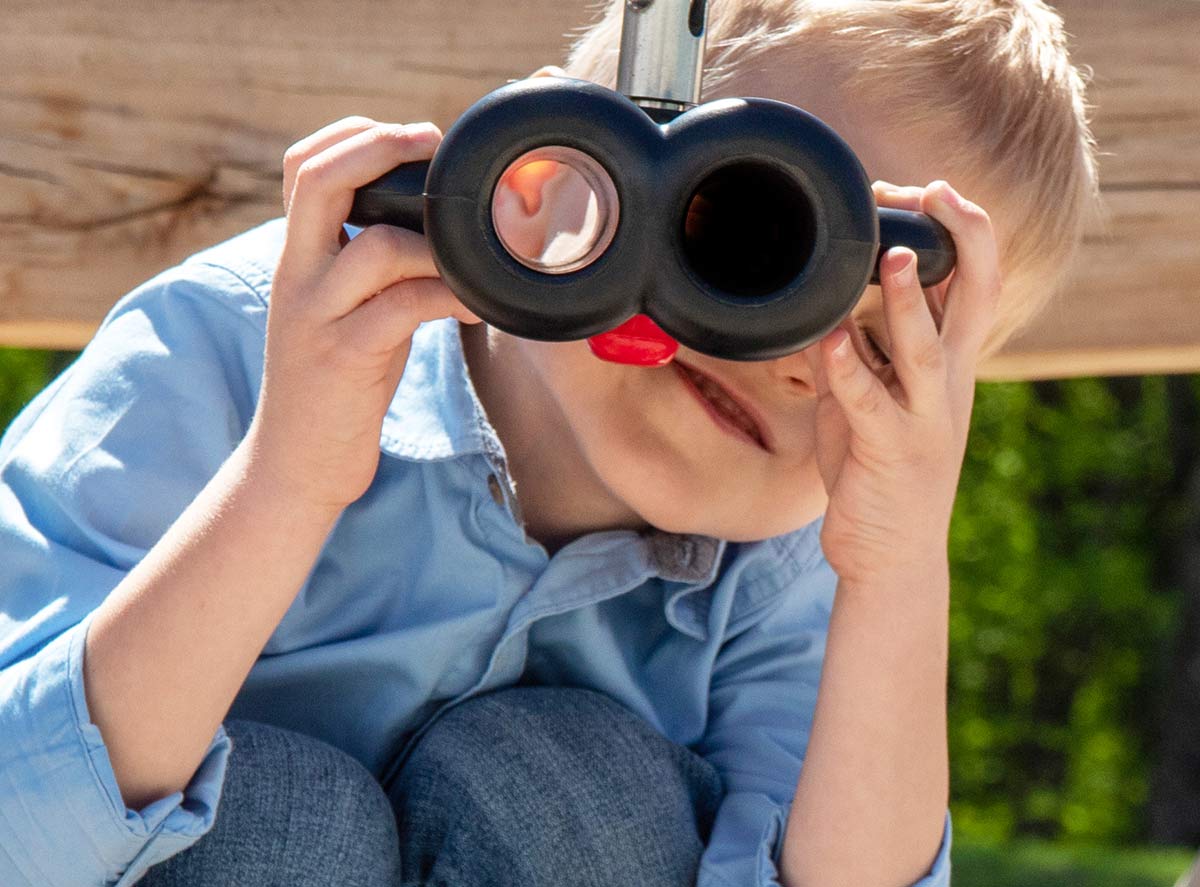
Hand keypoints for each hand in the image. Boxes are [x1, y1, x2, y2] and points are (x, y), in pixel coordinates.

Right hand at [248, 117, 480, 513]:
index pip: (302, 166)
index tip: (412, 135)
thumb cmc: (336, 386)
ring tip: (474, 259)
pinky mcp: (344, 359)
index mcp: (297, 259)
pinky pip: (403, 308)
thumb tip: (435, 226)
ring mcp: (317, 317)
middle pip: (319, 180)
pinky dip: (449, 297)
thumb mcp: (343, 312)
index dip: (354, 134)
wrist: (295, 465)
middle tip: (434, 148)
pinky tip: (477, 306)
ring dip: (437, 245)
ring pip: (376, 247)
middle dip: (381, 147)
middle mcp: (297, 277)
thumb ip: (371, 266)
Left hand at [805, 180, 1000, 586]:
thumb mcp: (866, 399)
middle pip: (978, 298)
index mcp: (947, 364)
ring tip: (893, 255)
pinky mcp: (890, 451)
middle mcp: (947, 384)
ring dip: (911, 301)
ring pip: (926, 349)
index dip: (960, 230)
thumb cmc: (877, 468)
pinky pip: (869, 403)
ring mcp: (925, 418)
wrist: (890, 554)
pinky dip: (848, 370)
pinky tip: (828, 342)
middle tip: (933, 191)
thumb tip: (813, 306)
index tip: (926, 190)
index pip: (974, 282)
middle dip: (962, 240)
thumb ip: (849, 350)